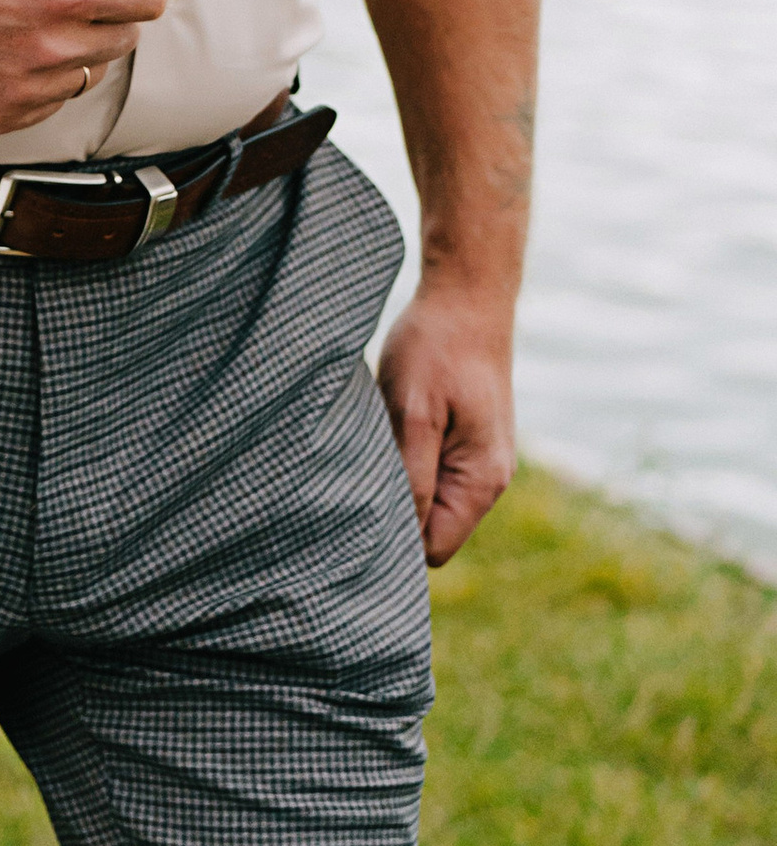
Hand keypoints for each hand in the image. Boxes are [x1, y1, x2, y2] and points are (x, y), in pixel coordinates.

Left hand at [374, 284, 516, 562]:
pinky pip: (432, 472)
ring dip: (397, 480)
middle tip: (356, 471)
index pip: (432, 548)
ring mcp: (480, 460)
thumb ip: (412, 479)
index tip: (357, 505)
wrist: (466, 296)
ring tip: (376, 440)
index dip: (394, 538)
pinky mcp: (467, 441)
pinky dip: (406, 460)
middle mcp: (488, 480)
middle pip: (431, 529)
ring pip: (428, 500)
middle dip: (393, 509)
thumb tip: (400, 540)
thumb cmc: (437, 349)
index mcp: (480, 481)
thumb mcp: (413, 414)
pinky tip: (388, 429)